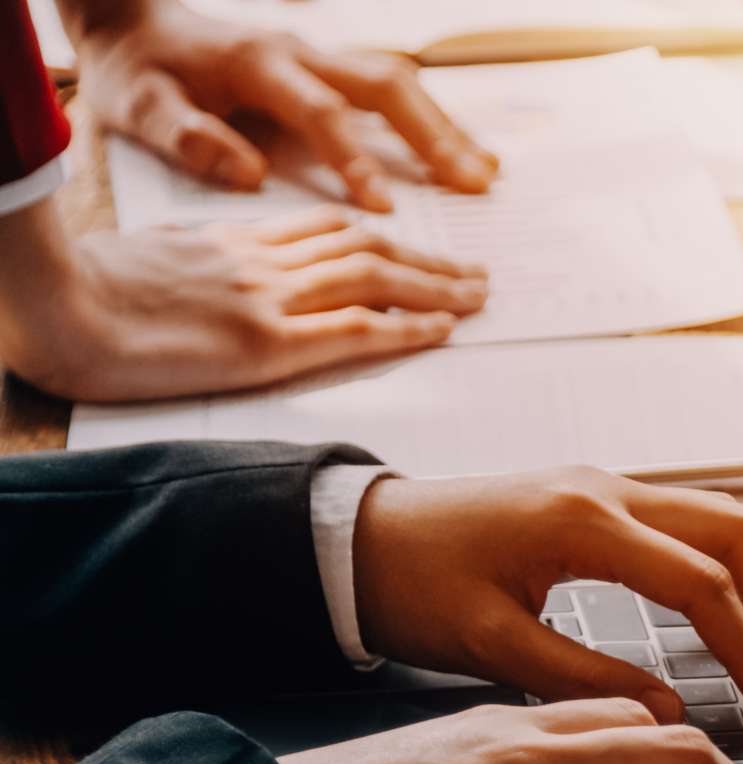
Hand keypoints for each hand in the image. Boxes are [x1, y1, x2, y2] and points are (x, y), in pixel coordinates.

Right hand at [3, 206, 483, 400]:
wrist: (53, 304)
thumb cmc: (81, 291)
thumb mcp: (146, 260)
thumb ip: (189, 261)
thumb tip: (205, 271)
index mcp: (228, 242)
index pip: (322, 231)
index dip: (376, 236)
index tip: (412, 247)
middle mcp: (258, 263)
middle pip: (363, 247)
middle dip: (426, 260)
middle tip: (475, 273)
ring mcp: (267, 300)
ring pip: (373, 279)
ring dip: (436, 288)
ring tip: (480, 297)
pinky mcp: (266, 343)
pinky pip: (354, 328)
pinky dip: (405, 326)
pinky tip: (441, 329)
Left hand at [67, 0, 497, 209]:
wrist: (134, 25)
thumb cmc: (138, 74)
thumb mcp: (140, 107)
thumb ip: (189, 139)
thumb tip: (250, 175)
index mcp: (257, 64)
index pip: (321, 112)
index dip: (355, 159)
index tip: (385, 209)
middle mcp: (300, 53)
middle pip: (384, 86)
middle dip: (433, 136)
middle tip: (473, 186)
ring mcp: (320, 58)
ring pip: (400, 85)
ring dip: (446, 129)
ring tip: (486, 176)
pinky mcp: (329, 72)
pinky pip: (393, 91)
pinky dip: (434, 122)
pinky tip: (464, 155)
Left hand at [352, 468, 742, 724]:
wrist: (357, 537)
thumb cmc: (411, 588)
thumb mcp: (493, 648)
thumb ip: (586, 681)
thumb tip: (670, 716)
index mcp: (583, 524)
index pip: (704, 587)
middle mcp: (609, 490)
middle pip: (740, 536)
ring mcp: (609, 486)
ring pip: (727, 521)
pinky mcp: (602, 497)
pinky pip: (694, 523)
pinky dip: (728, 572)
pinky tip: (727, 621)